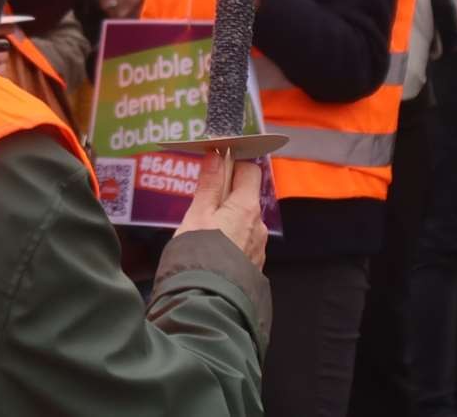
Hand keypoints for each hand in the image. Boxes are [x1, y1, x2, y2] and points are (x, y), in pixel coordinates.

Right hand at [175, 150, 266, 268]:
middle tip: (200, 203)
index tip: (213, 168)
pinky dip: (229, 237)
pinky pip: (242, 240)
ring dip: (226, 218)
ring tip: (201, 230)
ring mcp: (258, 246)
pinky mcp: (253, 263)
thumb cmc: (199, 254)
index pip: (249, 170)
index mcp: (247, 207)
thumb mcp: (197, 214)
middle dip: (224, 195)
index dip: (232, 165)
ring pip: (242, 220)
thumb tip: (216, 156)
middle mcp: (258, 224)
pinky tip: (211, 249)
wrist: (208, 300)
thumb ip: (208, 185)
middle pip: (245, 196)